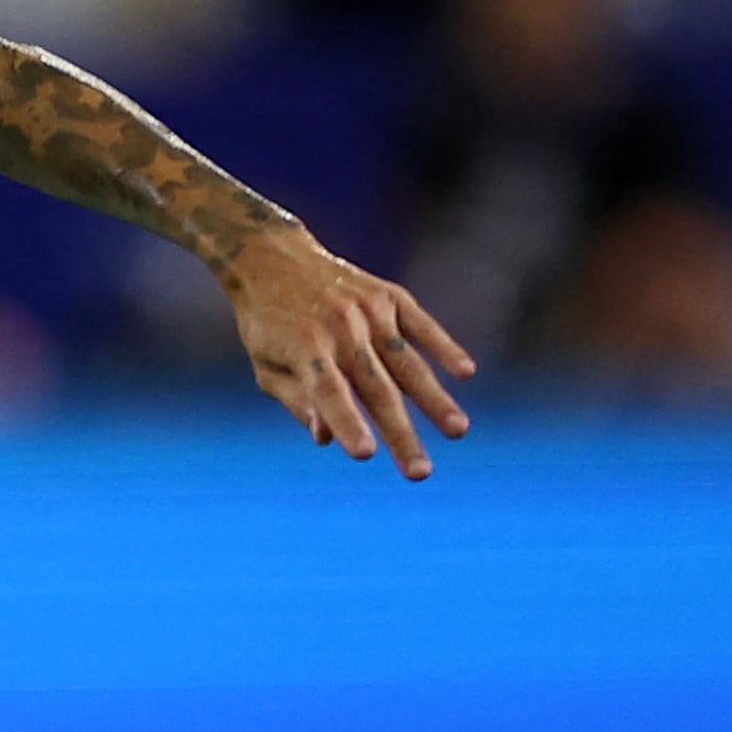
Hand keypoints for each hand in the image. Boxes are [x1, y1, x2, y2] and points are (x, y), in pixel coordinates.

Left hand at [221, 221, 474, 479]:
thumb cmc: (266, 324)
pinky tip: (465, 373)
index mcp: (305, 350)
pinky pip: (421, 325)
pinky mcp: (389, 295)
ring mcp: (368, 311)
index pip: (330, 395)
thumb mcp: (267, 365)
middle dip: (401, 434)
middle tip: (420, 473)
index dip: (348, 424)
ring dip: (435, 399)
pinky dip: (444, 347)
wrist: (273, 258)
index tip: (366, 455)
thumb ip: (299, 401)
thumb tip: (328, 439)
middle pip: (377, 390)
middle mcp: (340, 330)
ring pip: (407, 362)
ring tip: (458, 430)